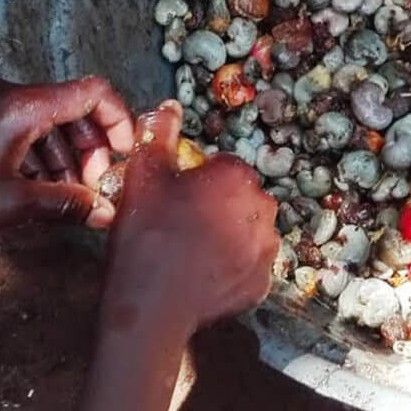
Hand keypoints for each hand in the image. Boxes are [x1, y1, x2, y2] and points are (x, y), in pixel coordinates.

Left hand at [0, 78, 133, 250]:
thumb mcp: (14, 205)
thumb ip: (67, 204)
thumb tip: (105, 212)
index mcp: (21, 106)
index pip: (91, 92)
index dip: (118, 120)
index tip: (124, 152)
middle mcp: (6, 97)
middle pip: (72, 108)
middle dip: (92, 147)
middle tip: (96, 186)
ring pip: (48, 122)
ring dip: (68, 157)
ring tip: (71, 195)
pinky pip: (23, 130)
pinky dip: (41, 156)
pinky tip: (42, 190)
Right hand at [102, 102, 277, 340]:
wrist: (150, 304)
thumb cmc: (146, 234)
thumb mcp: (144, 175)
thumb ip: (159, 134)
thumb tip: (169, 106)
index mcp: (239, 176)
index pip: (222, 167)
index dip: (196, 181)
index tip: (173, 199)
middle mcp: (264, 208)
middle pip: (239, 198)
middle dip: (215, 207)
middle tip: (179, 225)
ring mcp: (266, 249)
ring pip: (246, 232)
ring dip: (226, 236)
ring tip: (189, 251)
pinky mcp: (262, 284)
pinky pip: (247, 267)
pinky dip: (230, 269)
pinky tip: (201, 274)